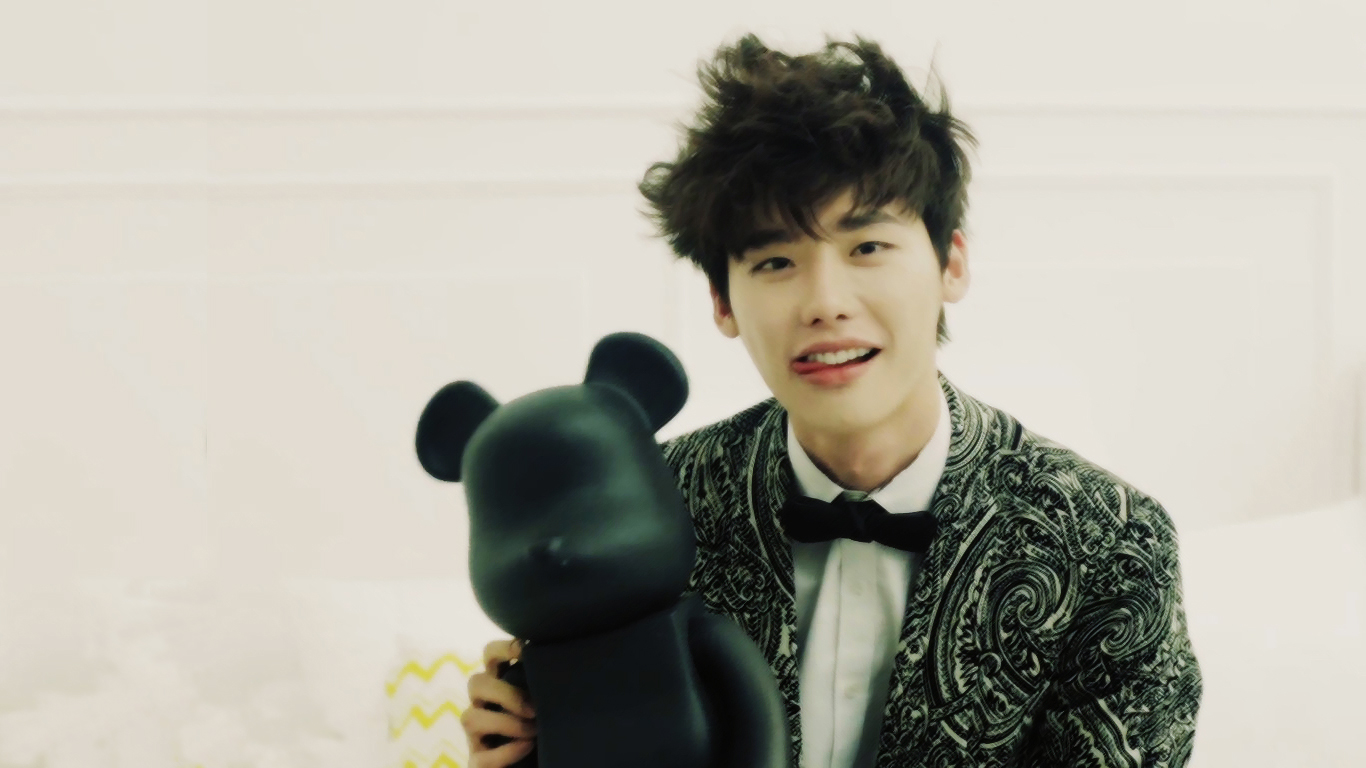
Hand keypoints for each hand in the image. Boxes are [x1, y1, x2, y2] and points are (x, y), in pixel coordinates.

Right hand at [462, 638, 537, 767]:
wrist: (535, 761)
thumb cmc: (546, 725)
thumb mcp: (546, 700)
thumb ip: (547, 683)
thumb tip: (570, 664)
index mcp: (499, 682)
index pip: (490, 654)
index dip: (503, 648)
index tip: (525, 651)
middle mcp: (483, 703)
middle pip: (476, 683)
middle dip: (505, 693)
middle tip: (534, 708)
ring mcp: (476, 733)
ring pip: (470, 718)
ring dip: (506, 723)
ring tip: (535, 731)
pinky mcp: (477, 760)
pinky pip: (482, 756)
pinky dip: (507, 751)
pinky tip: (528, 747)